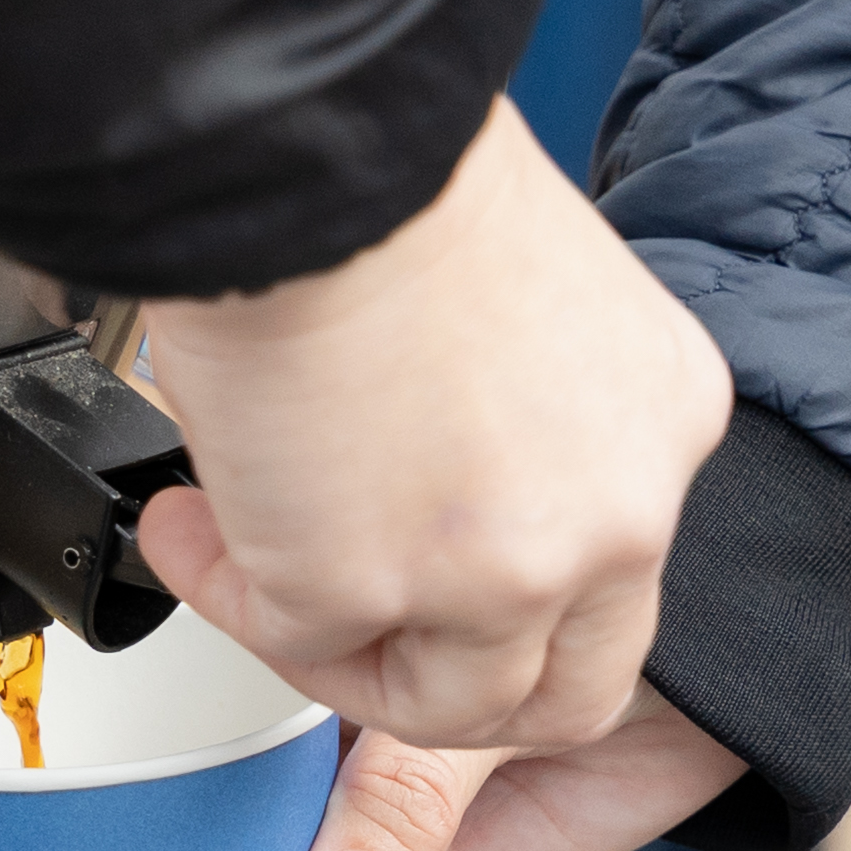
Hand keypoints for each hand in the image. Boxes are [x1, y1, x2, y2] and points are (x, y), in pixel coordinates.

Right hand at [132, 100, 729, 752]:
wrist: (311, 144)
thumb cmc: (398, 169)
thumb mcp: (538, 291)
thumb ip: (529, 405)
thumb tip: (438, 458)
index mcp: (662, 422)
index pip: (612, 576)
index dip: (506, 585)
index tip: (426, 558)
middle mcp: (611, 517)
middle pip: (566, 690)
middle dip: (451, 682)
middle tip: (362, 637)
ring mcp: (493, 576)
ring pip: (435, 706)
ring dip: (334, 656)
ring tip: (245, 561)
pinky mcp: (358, 593)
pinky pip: (292, 642)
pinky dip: (227, 592)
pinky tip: (188, 521)